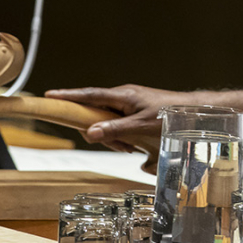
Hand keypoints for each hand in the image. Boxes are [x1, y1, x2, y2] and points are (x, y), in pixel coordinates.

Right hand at [45, 83, 189, 172]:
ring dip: (113, 137)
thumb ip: (115, 130)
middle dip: (99, 131)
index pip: (89, 95)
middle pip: (96, 112)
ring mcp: (129, 103)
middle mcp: (123, 97)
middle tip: (118, 145)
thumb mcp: (141, 126)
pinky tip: (132, 145)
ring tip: (130, 147)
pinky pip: (118, 124)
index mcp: (123, 96)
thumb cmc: (170, 115)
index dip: (69, 96)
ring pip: (107, 121)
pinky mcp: (134, 111)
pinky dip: (120, 136)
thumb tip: (89, 134)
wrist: (192, 112)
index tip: (50, 95)